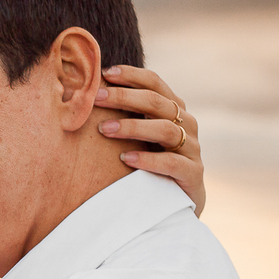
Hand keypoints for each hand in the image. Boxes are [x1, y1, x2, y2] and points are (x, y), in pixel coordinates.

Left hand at [94, 65, 204, 215]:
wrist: (178, 204)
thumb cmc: (150, 165)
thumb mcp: (139, 138)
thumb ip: (125, 117)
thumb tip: (87, 98)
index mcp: (174, 111)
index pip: (156, 84)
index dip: (133, 75)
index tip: (106, 73)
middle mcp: (187, 125)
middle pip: (158, 102)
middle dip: (125, 97)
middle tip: (96, 98)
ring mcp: (192, 149)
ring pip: (166, 129)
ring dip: (133, 126)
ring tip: (104, 129)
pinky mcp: (192, 174)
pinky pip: (172, 163)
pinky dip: (148, 159)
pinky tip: (125, 158)